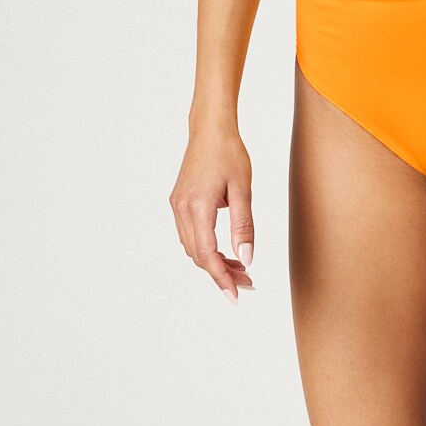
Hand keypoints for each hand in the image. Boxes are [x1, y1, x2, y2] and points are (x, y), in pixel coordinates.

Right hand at [170, 121, 255, 300]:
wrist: (210, 130)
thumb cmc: (229, 154)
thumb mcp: (243, 190)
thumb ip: (244, 226)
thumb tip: (246, 259)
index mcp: (197, 207)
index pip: (207, 255)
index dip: (222, 278)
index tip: (236, 295)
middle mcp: (181, 209)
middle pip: (199, 256)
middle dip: (222, 273)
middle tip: (248, 283)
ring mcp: (177, 206)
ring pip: (193, 248)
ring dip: (215, 262)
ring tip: (242, 269)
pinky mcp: (179, 202)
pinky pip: (190, 235)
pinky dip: (207, 248)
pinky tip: (226, 251)